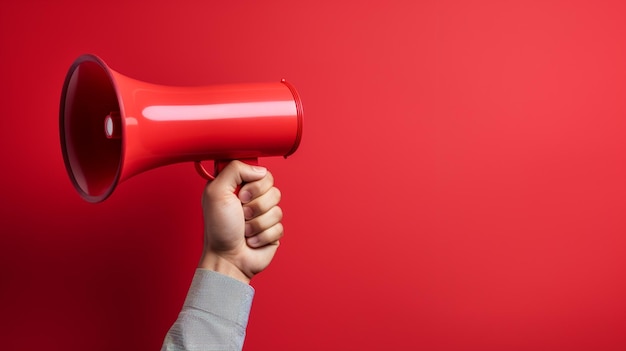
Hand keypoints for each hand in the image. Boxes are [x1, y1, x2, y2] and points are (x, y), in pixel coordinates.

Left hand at [198, 161, 283, 283]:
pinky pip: (279, 226)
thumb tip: (259, 170)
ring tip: (244, 229)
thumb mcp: (216, 192)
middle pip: (273, 189)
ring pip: (277, 209)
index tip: (240, 195)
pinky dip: (263, 235)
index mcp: (239, 186)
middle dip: (256, 205)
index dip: (255, 184)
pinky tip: (252, 239)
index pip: (262, 172)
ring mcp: (265, 215)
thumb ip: (234, 169)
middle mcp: (253, 199)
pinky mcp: (273, 230)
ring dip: (257, 223)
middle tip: (242, 213)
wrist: (227, 258)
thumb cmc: (218, 228)